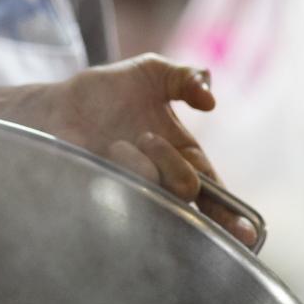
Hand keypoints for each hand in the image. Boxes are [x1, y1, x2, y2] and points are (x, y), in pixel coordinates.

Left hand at [13, 55, 253, 243]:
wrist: (57, 105)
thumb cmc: (107, 91)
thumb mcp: (152, 72)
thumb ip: (185, 77)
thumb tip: (211, 99)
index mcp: (183, 156)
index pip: (215, 192)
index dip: (233, 216)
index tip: (246, 232)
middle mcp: (162, 179)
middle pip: (188, 189)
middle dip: (171, 161)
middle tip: (145, 137)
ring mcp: (134, 191)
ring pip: (155, 189)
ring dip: (137, 161)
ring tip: (114, 142)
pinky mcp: (106, 195)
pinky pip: (123, 189)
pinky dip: (115, 165)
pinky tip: (99, 152)